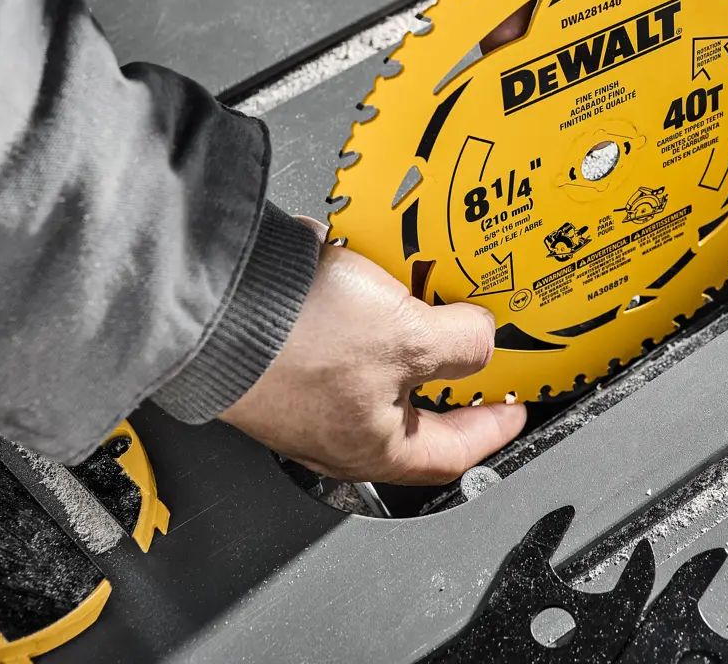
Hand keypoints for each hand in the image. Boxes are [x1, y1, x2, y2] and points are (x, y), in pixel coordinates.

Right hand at [220, 221, 525, 483]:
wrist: (211, 298)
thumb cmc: (294, 339)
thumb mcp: (411, 337)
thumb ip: (462, 344)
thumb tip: (483, 342)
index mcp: (371, 446)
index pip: (451, 453)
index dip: (493, 430)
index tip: (516, 409)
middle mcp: (335, 428)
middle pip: (414, 409)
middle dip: (451, 374)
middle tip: (481, 344)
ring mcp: (305, 390)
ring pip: (377, 365)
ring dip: (409, 330)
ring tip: (433, 294)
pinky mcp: (283, 348)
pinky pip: (341, 333)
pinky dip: (368, 306)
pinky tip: (377, 273)